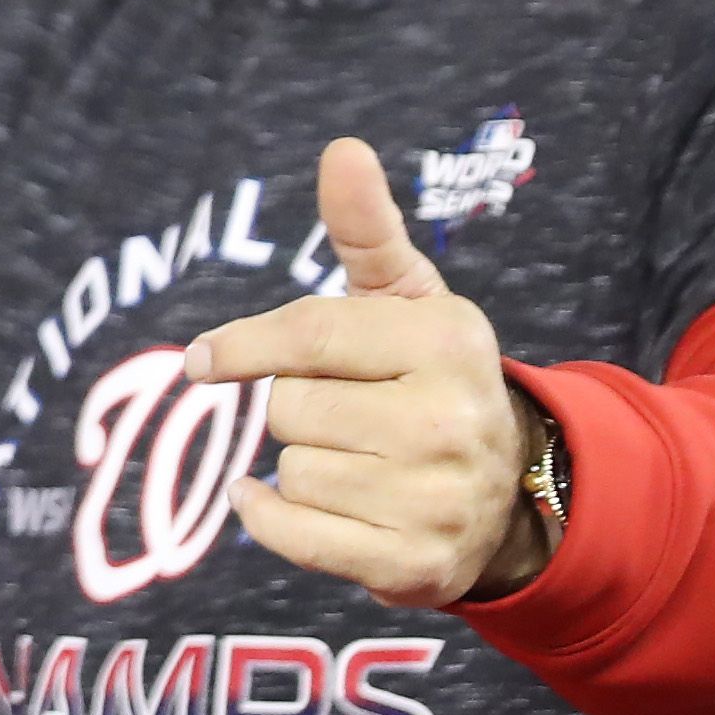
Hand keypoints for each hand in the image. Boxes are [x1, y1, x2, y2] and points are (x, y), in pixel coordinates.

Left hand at [184, 136, 548, 608]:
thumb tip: (342, 149)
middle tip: (351, 413)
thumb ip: (364, 227)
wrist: (508, 493)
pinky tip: (289, 501)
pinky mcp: (416, 565)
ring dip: (301, 466)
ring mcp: (439, 499)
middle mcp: (452, 420)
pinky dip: (271, 518)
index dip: (244, 346)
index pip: (307, 335)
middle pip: (291, 407)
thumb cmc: (427, 376)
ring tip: (358, 460)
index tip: (206, 360)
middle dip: (299, 408)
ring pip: (291, 470)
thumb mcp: (406, 298)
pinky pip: (293, 534)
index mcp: (448, 341)